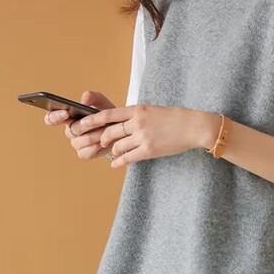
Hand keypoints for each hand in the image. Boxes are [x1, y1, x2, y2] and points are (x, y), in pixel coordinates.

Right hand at [44, 90, 116, 159]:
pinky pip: (87, 152)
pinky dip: (97, 147)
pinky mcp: (84, 154)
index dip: (55, 116)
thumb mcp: (102, 102)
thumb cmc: (107, 115)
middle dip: (87, 126)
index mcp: (68, 117)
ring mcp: (76, 143)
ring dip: (95, 136)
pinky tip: (104, 141)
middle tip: (100, 121)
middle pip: (72, 130)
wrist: (120, 130)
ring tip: (106, 130)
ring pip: (80, 142)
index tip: (65, 113)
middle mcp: (70, 131)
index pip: (52, 118)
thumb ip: (93, 97)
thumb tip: (84, 99)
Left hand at [70, 104, 219, 167]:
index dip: (92, 120)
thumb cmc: (174, 118)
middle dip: (101, 138)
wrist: (193, 126)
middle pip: (110, 132)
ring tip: (112, 152)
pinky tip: (115, 164)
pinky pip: (128, 158)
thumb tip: (120, 122)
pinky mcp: (149, 150)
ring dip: (113, 150)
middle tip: (99, 142)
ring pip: (118, 146)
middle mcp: (137, 123)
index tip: (80, 124)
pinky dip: (118, 161)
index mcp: (137, 110)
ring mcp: (143, 137)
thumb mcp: (152, 111)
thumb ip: (135, 116)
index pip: (108, 114)